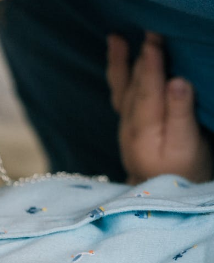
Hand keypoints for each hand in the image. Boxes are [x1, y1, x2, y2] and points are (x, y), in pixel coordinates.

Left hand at [107, 33, 212, 183]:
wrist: (157, 193)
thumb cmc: (179, 171)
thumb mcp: (185, 145)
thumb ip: (180, 114)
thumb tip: (177, 82)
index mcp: (143, 130)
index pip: (147, 91)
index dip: (151, 66)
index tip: (153, 42)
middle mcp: (129, 125)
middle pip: (135, 85)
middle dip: (142, 57)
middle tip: (150, 29)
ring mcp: (126, 124)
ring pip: (123, 88)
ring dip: (121, 62)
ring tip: (116, 39)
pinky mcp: (128, 124)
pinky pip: (121, 93)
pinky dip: (119, 74)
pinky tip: (120, 59)